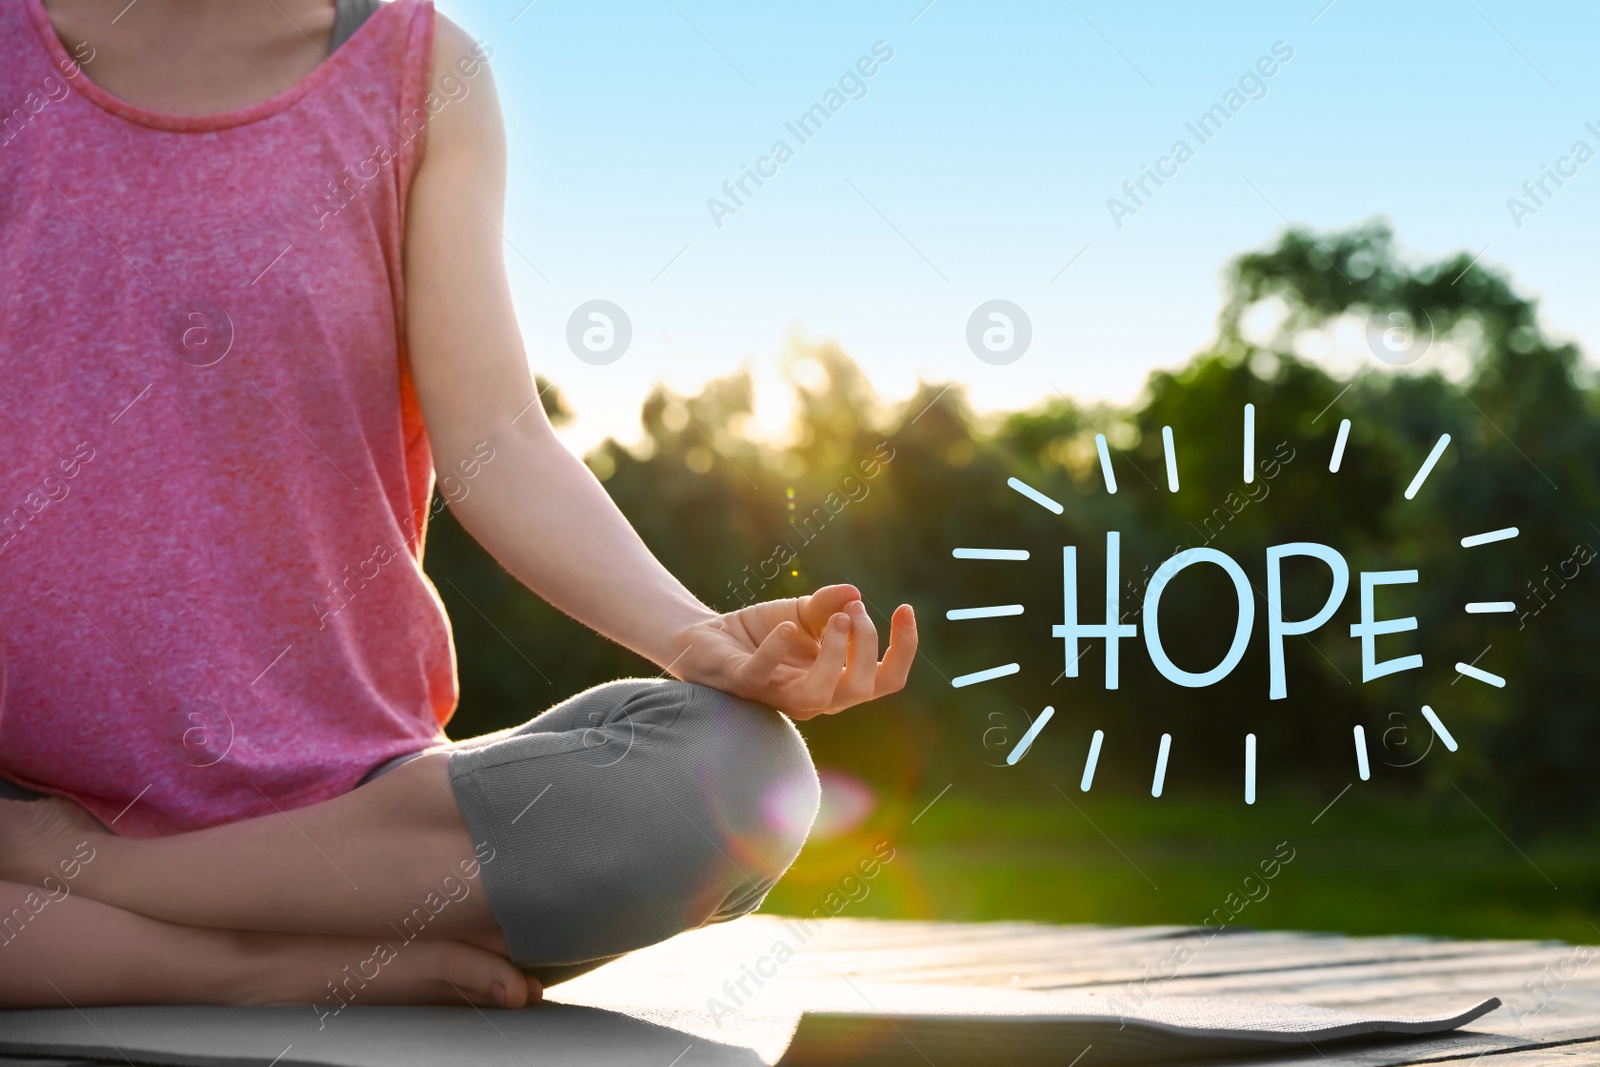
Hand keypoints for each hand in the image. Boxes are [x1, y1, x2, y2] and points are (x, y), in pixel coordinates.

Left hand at [669, 585, 916, 719]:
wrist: (708, 637)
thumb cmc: (763, 632)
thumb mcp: (803, 612)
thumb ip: (829, 604)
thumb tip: (854, 593)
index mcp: (837, 681)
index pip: (886, 679)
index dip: (904, 648)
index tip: (906, 608)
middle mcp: (814, 696)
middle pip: (862, 689)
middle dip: (866, 644)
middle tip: (853, 610)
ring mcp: (779, 695)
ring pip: (821, 695)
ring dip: (835, 654)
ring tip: (837, 618)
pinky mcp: (743, 684)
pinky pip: (762, 676)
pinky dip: (776, 651)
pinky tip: (788, 627)